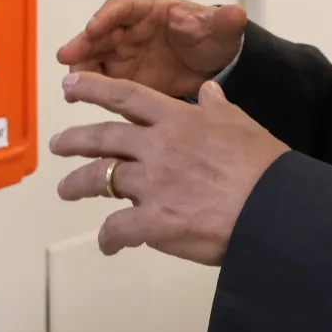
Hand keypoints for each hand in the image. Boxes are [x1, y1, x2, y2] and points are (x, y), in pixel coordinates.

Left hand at [50, 72, 287, 264]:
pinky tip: (108, 244)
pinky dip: (108, 238)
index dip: (94, 89)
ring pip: (101, 180)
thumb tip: (209, 90)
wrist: (275, 210)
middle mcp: (157, 147)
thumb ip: (218, 107)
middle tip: (57, 143)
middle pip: (103, 138)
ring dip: (78, 184)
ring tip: (66, 189)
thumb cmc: (264, 168)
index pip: (126, 97)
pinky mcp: (154, 222)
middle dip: (74, 139)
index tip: (70, 86)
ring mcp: (152, 185)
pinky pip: (118, 229)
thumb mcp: (242, 125)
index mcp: (177, 120)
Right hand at [56, 0, 246, 99]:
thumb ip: (224, 22)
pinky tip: (75, 100)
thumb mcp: (220, 30)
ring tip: (70, 85)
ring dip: (80, 67)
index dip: (107, 16)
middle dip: (84, 42)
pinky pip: (99, 78)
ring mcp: (120, 51)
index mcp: (148, 7)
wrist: (211, 66)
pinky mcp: (119, 74)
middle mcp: (127, 26)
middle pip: (100, 31)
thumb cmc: (211, 39)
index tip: (94, 27)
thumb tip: (235, 13)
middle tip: (67, 56)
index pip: (123, 6)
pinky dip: (88, 87)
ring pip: (93, 55)